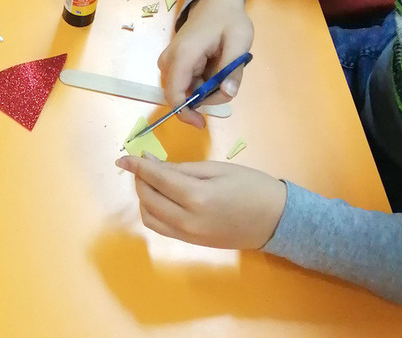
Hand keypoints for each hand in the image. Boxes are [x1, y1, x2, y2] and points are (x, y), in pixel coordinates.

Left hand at [116, 154, 286, 249]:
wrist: (278, 221)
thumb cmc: (252, 187)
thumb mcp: (217, 169)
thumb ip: (181, 168)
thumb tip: (151, 163)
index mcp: (196, 197)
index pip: (156, 178)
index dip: (137, 166)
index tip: (123, 157)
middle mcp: (187, 220)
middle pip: (147, 198)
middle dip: (140, 179)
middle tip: (143, 164)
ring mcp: (188, 236)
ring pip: (149, 216)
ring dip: (144, 197)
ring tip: (152, 181)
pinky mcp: (191, 244)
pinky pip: (161, 227)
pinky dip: (153, 211)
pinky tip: (161, 198)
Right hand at [158, 0, 252, 127]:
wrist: (215, 2)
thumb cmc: (228, 19)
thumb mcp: (240, 41)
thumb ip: (234, 69)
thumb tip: (227, 94)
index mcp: (183, 55)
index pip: (174, 93)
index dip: (185, 113)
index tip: (202, 124)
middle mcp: (169, 60)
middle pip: (180, 94)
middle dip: (204, 98)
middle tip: (228, 84)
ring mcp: (169, 62)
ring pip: (183, 90)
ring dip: (205, 90)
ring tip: (224, 70)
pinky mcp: (173, 63)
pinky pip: (185, 83)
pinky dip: (202, 83)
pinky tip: (215, 68)